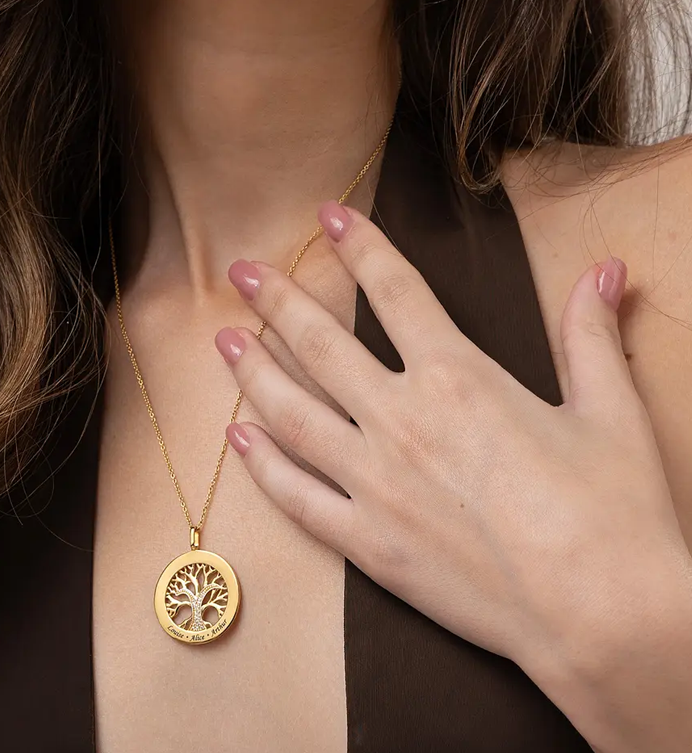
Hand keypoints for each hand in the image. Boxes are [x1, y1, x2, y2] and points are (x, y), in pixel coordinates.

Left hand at [214, 200, 691, 748]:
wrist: (602, 620)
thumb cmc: (613, 516)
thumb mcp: (611, 412)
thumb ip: (590, 335)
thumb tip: (605, 272)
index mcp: (459, 379)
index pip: (395, 290)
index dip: (360, 246)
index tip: (329, 216)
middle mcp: (402, 422)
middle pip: (321, 344)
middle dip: (277, 300)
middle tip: (240, 271)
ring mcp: (376, 485)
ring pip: (292, 414)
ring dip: (252, 372)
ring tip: (223, 342)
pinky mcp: (367, 543)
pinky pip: (297, 498)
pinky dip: (263, 466)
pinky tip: (237, 439)